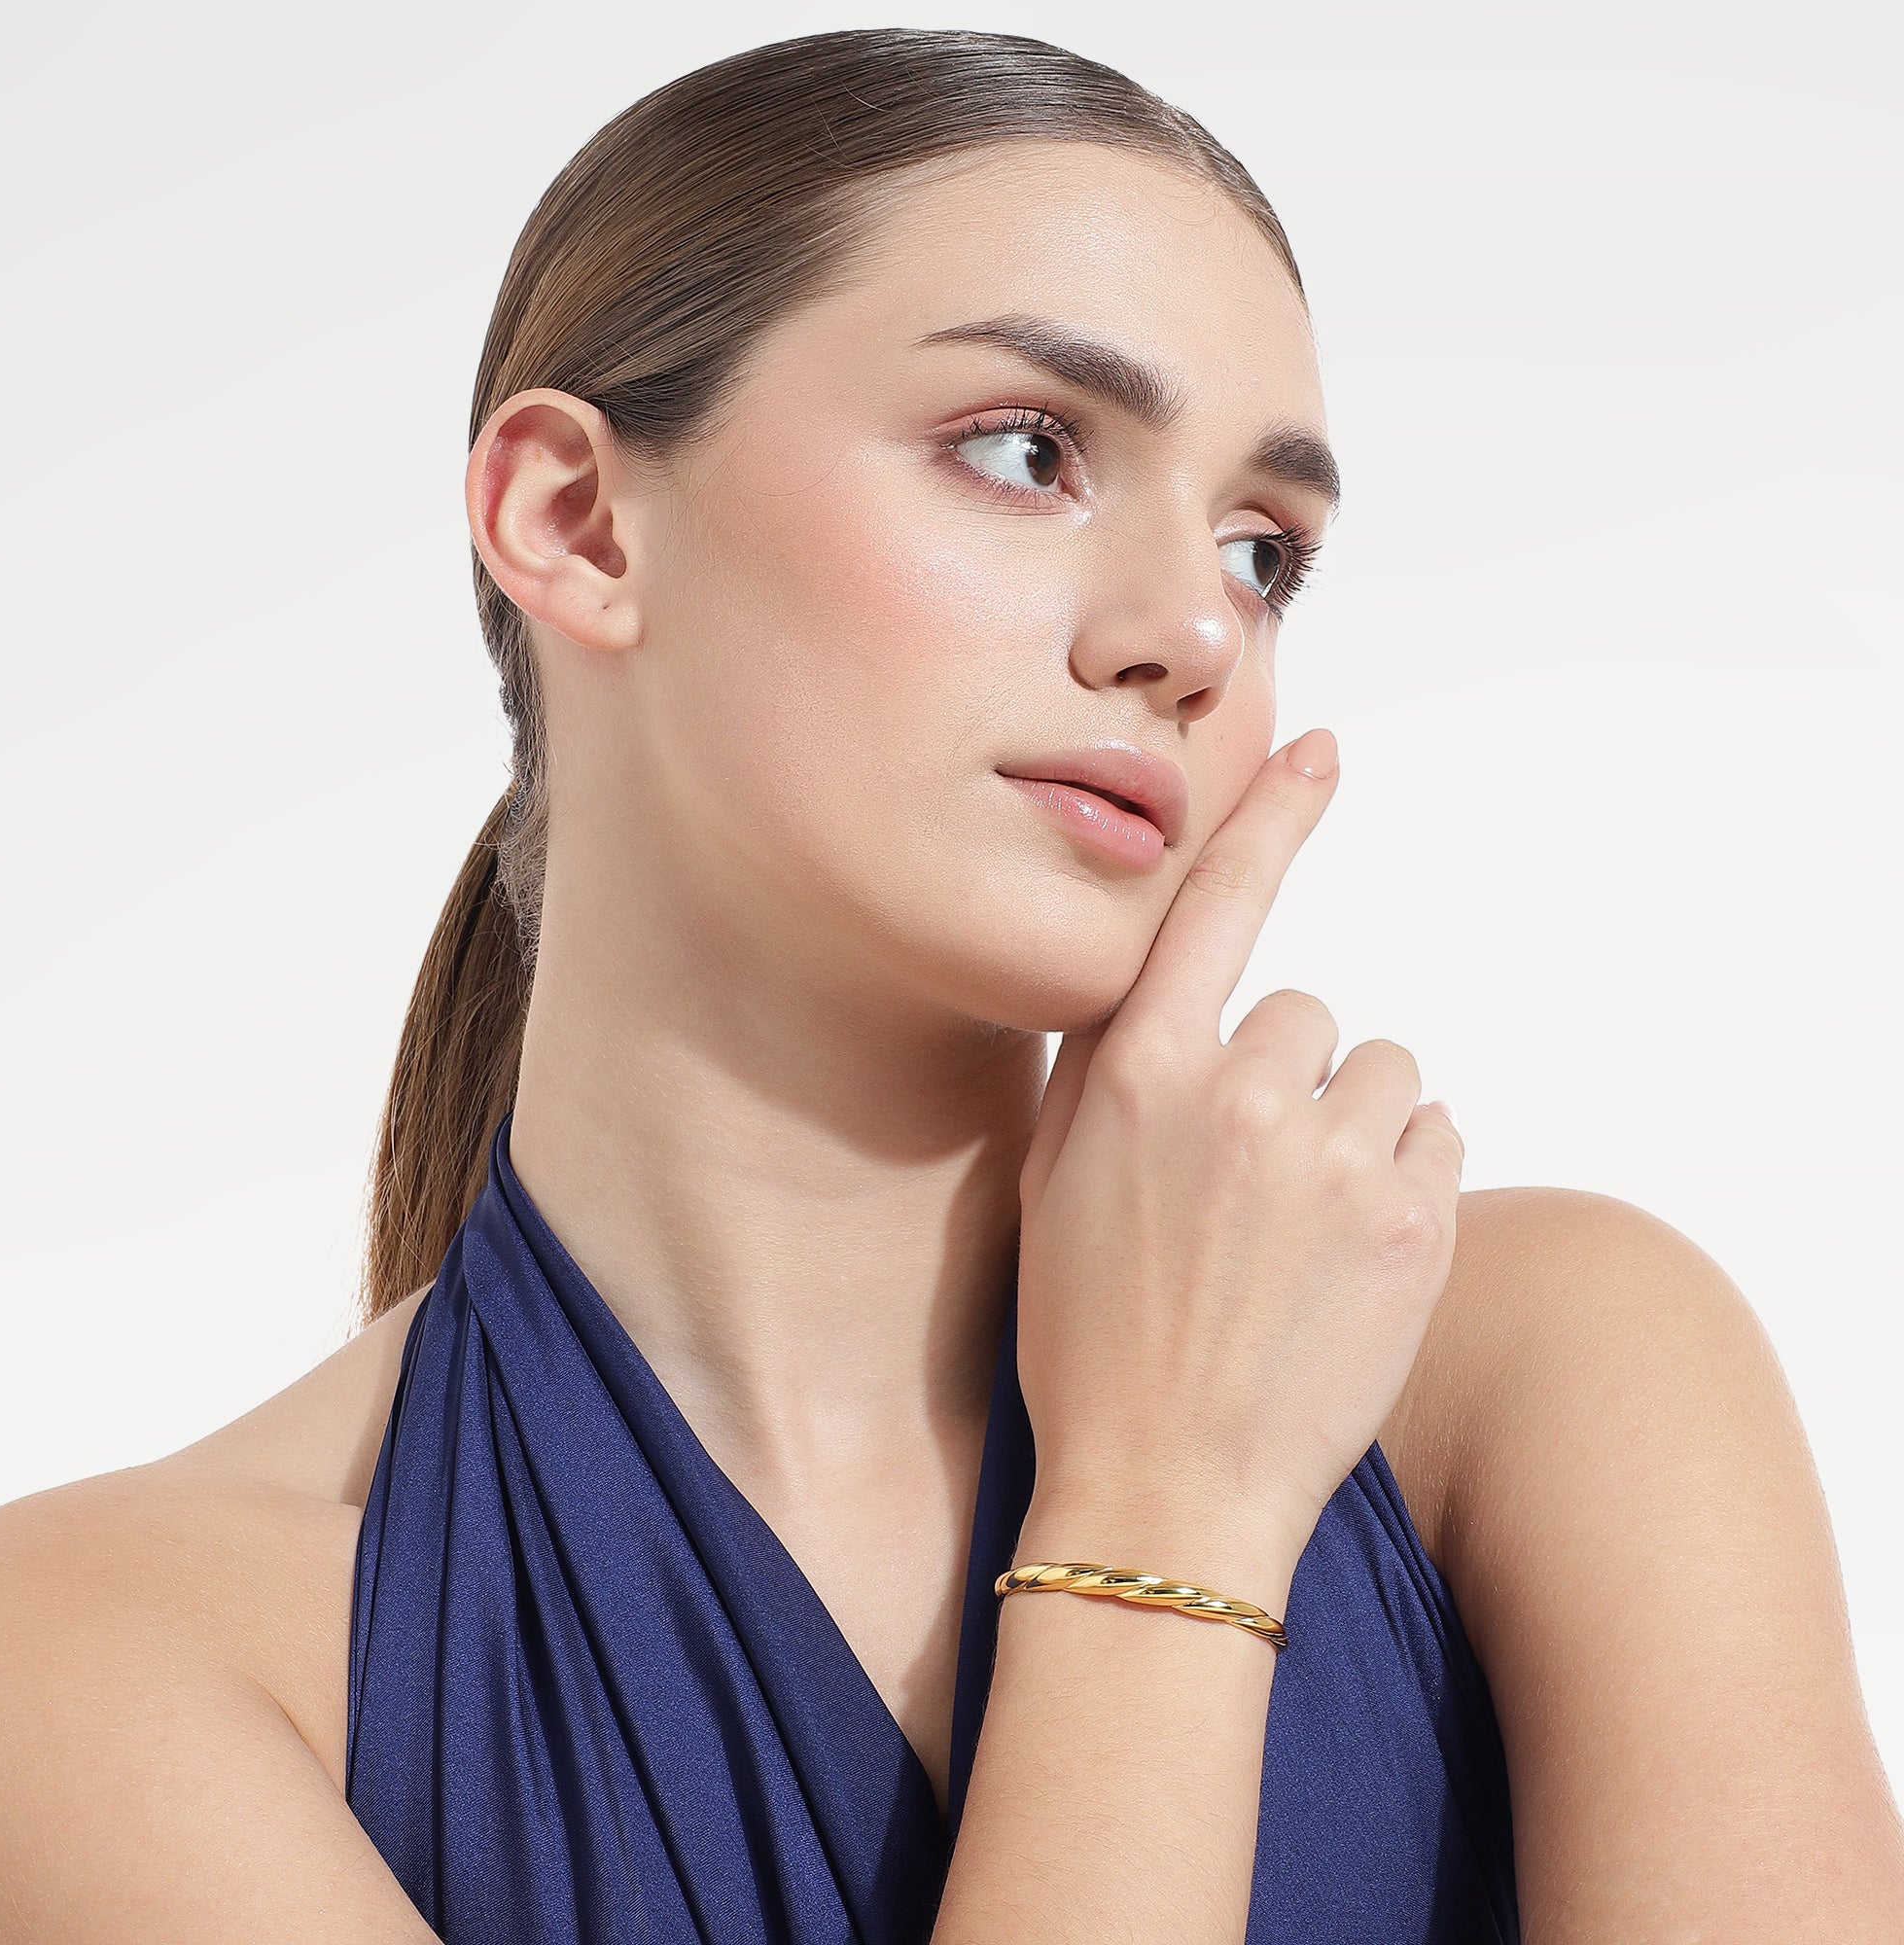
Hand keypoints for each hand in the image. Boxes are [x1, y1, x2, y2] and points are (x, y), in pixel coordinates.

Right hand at [1013, 728, 1463, 1584]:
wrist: (1167, 1491)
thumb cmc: (1090, 1336)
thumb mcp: (1052, 1182)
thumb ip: (1104, 1069)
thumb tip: (1152, 988)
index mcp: (1141, 1076)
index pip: (1215, 909)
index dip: (1271, 819)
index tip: (1320, 750)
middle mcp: (1241, 1096)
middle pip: (1308, 1014)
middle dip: (1288, 1082)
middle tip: (1250, 1187)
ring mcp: (1336, 1160)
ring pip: (1381, 1073)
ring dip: (1353, 1128)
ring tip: (1301, 1228)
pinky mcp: (1416, 1222)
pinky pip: (1436, 1136)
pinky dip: (1406, 1177)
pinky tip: (1352, 1251)